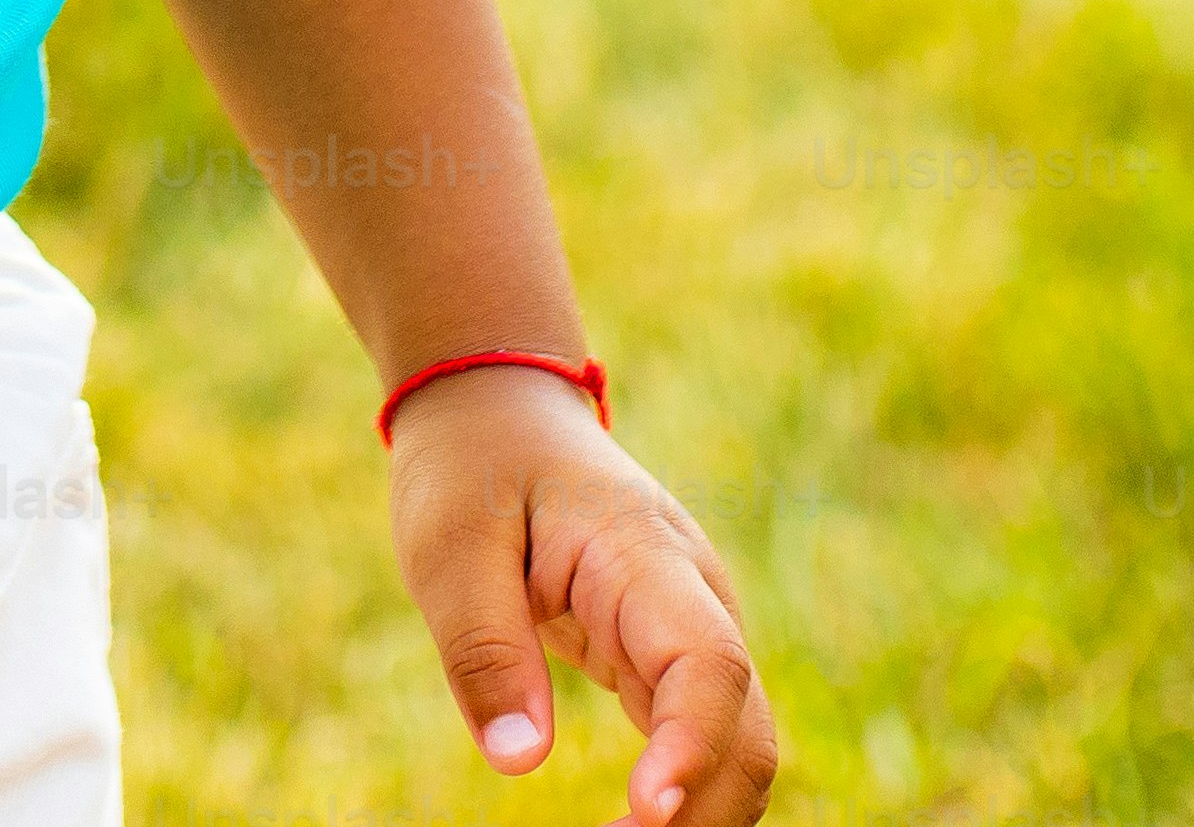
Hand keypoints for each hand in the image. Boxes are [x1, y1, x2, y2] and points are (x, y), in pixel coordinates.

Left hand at [385, 369, 778, 823]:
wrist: (501, 407)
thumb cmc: (473, 466)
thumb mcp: (449, 544)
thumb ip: (485, 648)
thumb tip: (518, 762)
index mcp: (644, 554)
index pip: (707, 662)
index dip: (692, 746)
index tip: (648, 810)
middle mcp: (692, 598)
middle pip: (744, 725)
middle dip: (704, 810)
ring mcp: (690, 628)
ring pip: (736, 742)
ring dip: (699, 813)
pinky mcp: (666, 657)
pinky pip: (700, 737)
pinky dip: (682, 794)